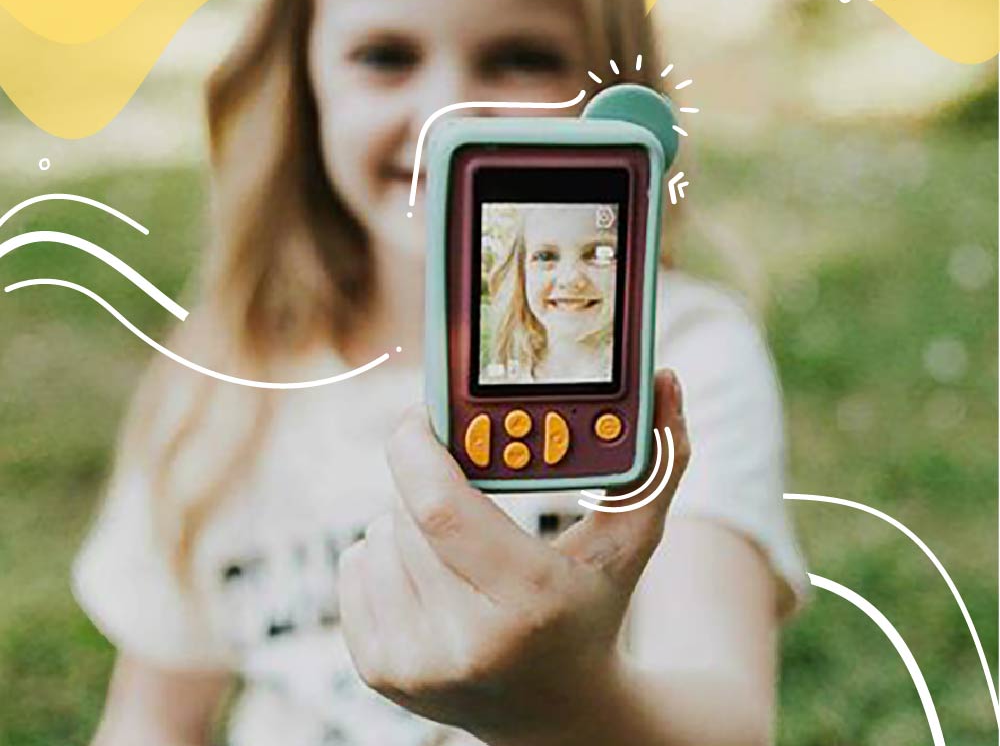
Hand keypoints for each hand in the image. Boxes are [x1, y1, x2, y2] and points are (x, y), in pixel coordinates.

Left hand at [337, 370, 688, 745]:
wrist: (557, 716)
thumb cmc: (595, 608)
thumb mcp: (631, 540)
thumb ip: (657, 460)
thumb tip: (666, 378)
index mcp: (528, 601)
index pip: (440, 508)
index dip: (418, 447)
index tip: (424, 413)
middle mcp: (465, 643)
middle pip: (408, 514)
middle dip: (427, 480)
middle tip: (462, 483)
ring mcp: (416, 666)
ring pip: (379, 535)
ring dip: (409, 519)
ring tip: (458, 543)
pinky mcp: (381, 673)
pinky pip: (355, 566)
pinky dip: (386, 553)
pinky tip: (431, 574)